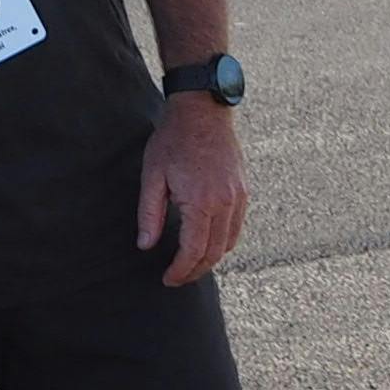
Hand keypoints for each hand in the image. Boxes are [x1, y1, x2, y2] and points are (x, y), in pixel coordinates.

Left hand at [135, 103, 246, 286]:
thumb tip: (146, 245)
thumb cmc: (173, 140)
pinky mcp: (244, 191)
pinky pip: (237, 227)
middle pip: (215, 253)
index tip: (168, 279)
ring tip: (190, 265)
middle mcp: (225, 203)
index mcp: (201, 202)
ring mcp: (239, 197)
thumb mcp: (152, 176)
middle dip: (195, 271)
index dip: (180, 271)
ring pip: (229, 243)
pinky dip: (224, 243)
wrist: (203, 110)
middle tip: (177, 278)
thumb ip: (149, 214)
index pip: (193, 251)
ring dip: (211, 260)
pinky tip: (208, 243)